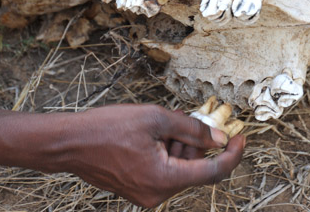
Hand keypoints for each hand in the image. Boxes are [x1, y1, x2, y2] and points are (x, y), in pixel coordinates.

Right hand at [65, 104, 244, 207]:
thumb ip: (191, 128)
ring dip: (181, 145)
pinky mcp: (135, 189)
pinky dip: (167, 152)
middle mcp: (157, 194)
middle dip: (199, 142)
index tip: (241, 137)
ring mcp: (144, 194)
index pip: (213, 172)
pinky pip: (162, 172)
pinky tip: (157, 133)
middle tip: (193, 116)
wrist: (68, 143)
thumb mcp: (154, 118)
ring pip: (178, 169)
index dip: (232, 154)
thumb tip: (218, 137)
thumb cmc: (106, 128)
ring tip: (170, 120)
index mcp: (165, 179)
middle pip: (194, 169)